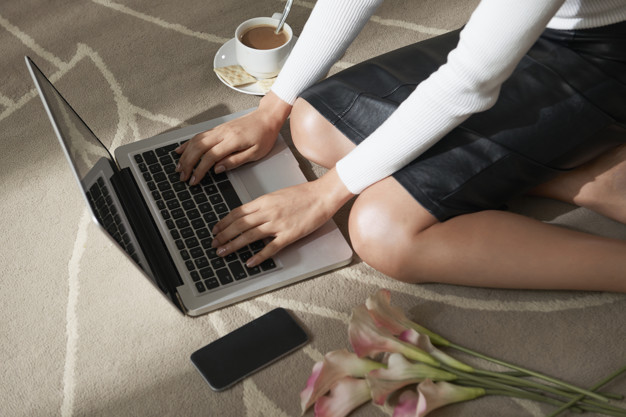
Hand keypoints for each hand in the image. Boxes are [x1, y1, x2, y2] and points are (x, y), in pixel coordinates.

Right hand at [176, 92, 290, 184]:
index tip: (194, 180)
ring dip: (185, 154)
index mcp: (232, 140)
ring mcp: (218, 129)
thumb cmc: (264, 135)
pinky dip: (188, 143)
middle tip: (183, 176)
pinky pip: (199, 135)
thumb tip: (217, 169)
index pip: (210, 156)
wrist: (266, 117)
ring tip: (179, 167)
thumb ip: (235, 161)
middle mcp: (222, 133)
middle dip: (188, 163)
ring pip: (196, 140)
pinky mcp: (218, 128)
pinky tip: (181, 149)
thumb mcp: (255, 153)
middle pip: (198, 147)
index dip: (200, 170)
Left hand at [211, 168, 353, 266]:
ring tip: (223, 252)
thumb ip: (263, 205)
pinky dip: (259, 256)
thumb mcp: (277, 195)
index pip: (237, 213)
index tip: (216, 230)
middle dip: (223, 235)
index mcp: (264, 201)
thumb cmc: (303, 194)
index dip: (224, 222)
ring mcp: (278, 224)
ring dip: (233, 245)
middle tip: (214, 244)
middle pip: (239, 225)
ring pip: (249, 236)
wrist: (322, 195)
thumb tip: (249, 214)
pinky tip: (249, 262)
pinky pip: (270, 248)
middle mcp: (268, 212)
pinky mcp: (289, 235)